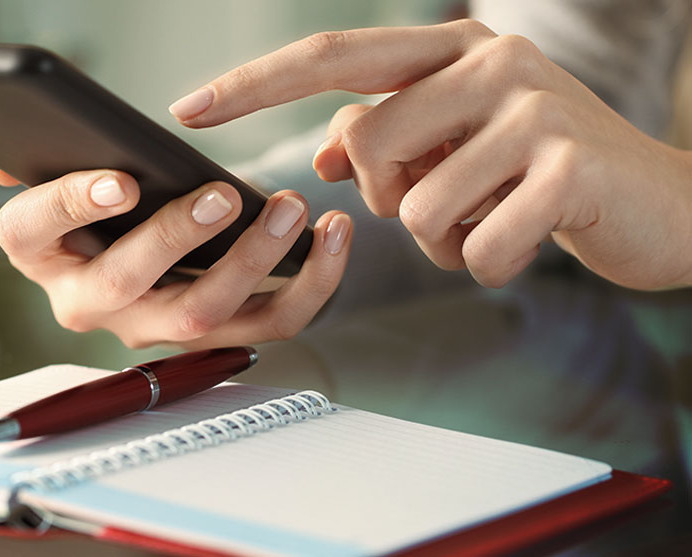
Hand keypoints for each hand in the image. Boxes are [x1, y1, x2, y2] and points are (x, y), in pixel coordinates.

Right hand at [0, 162, 351, 347]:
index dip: (73, 205)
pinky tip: (331, 236)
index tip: (120, 181)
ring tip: (290, 209)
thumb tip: (2, 156)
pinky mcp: (213, 332)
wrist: (128, 251)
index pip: (35, 229)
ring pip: (204, 315)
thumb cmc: (91, 207)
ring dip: (254, 263)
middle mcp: (90, 300)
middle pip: (128, 282)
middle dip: (177, 239)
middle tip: (222, 196)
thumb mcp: (50, 178)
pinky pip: (267, 322)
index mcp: (40, 252)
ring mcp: (152, 324)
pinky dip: (309, 284)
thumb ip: (29, 162)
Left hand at [169, 20, 691, 289]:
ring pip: (416, 208)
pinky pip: (474, 247)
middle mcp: (491, 62)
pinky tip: (528, 239)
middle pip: (367, 144)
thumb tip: (323, 148)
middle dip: (391, 197)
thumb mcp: (461, 143)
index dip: (255, 86)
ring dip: (445, 239)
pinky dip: (488, 263)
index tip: (189, 109)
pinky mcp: (568, 166)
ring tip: (495, 219)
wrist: (661, 202)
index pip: (333, 58)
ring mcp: (534, 109)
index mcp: (455, 49)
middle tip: (445, 200)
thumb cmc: (545, 171)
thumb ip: (391, 135)